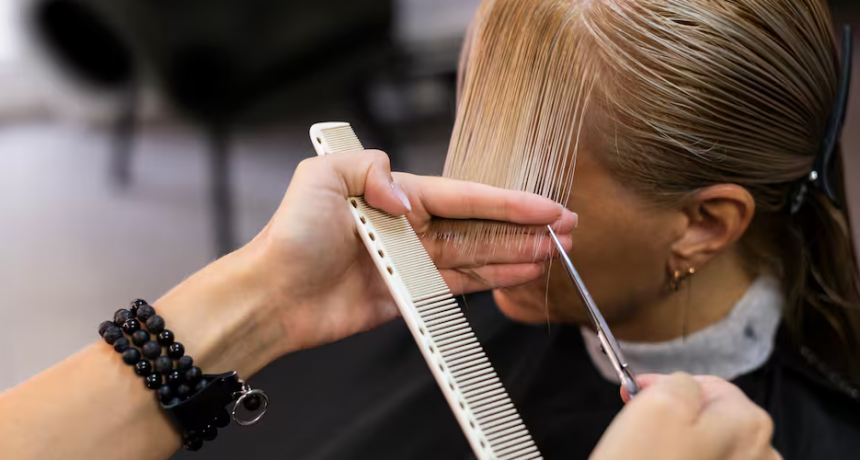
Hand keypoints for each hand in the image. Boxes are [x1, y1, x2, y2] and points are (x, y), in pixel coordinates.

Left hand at [251, 150, 576, 353]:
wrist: (273, 295)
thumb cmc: (291, 236)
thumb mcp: (323, 178)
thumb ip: (371, 170)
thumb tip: (410, 198)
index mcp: (397, 194)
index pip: (467, 197)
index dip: (511, 202)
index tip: (549, 207)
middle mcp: (410, 226)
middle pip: (482, 227)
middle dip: (526, 228)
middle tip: (567, 232)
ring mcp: (412, 262)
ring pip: (478, 256)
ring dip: (516, 254)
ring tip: (555, 254)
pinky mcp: (408, 295)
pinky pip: (459, 286)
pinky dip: (491, 281)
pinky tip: (519, 275)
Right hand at [591, 373, 781, 459]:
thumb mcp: (659, 403)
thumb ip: (681, 381)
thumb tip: (685, 386)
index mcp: (749, 423)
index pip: (710, 385)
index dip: (667, 385)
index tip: (636, 395)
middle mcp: (759, 455)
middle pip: (715, 417)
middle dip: (677, 415)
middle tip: (639, 423)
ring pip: (712, 446)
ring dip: (682, 443)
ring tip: (649, 451)